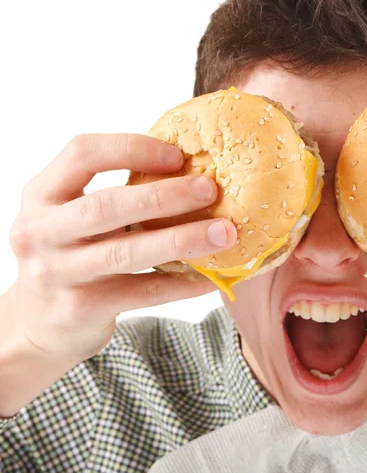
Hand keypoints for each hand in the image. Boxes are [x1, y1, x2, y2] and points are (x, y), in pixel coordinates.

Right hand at [6, 133, 235, 360]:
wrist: (36, 324)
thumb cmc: (70, 255)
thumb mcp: (72, 216)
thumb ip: (113, 195)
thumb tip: (190, 172)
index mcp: (42, 195)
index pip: (82, 154)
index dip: (131, 148)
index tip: (178, 155)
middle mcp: (40, 231)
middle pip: (105, 206)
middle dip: (164, 196)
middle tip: (210, 190)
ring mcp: (56, 273)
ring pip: (126, 252)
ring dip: (182, 239)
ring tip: (223, 233)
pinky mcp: (79, 309)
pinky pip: (142, 292)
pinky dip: (181, 283)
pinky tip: (211, 276)